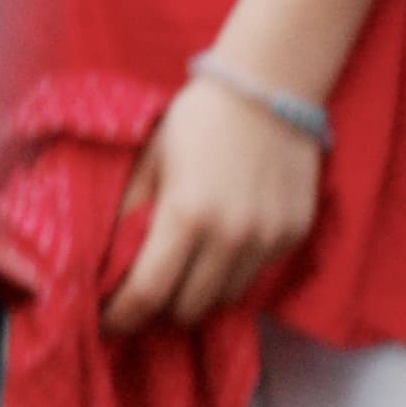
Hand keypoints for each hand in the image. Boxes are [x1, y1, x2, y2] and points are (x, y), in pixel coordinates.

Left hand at [102, 78, 322, 331]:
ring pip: (227, 297)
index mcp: (187, 216)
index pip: (149, 294)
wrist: (271, 86)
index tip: (110, 320)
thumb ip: (132, 216)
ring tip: (191, 266)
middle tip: (152, 288)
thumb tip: (110, 265)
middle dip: (163, 305)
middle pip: (190, 309)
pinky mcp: (295, 233)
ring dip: (203, 290)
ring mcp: (269, 237)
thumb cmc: (200, 120)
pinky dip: (236, 269)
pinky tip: (227, 240)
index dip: (123, 316)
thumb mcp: (151, 162)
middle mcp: (232, 235)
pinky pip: (258, 272)